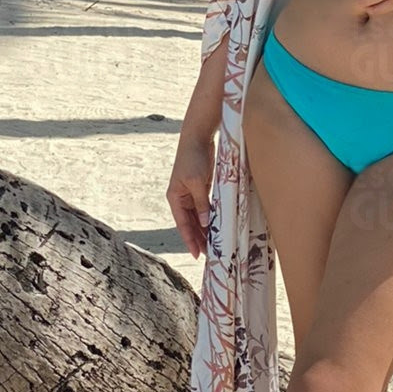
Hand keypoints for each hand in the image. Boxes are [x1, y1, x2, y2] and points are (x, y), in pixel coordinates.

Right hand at [168, 132, 216, 258]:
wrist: (197, 137)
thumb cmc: (193, 157)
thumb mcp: (196, 182)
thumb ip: (201, 203)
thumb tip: (205, 223)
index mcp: (175, 197)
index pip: (182, 224)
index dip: (189, 240)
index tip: (196, 254)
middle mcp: (181, 198)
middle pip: (190, 223)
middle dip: (198, 238)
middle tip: (209, 254)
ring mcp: (191, 193)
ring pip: (198, 217)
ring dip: (205, 230)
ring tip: (214, 244)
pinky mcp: (201, 188)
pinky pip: (205, 208)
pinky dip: (210, 217)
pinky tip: (217, 226)